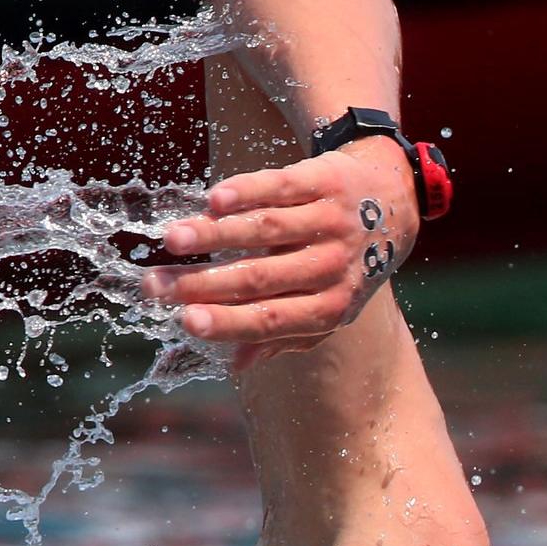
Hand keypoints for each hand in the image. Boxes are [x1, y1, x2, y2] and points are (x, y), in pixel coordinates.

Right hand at [142, 136, 419, 369]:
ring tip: (172, 240)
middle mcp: (334, 266)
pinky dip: (247, 192)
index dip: (229, 322)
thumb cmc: (346, 264)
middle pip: (260, 277)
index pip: (272, 319)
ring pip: (266, 229)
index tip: (185, 322)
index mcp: (332, 306)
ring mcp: (332, 221)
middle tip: (154, 285)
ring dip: (216, 234)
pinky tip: (213, 200)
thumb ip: (283, 335)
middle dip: (203, 283)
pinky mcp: (325, 181)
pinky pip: (281, 186)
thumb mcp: (326, 306)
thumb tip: (234, 364)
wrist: (392, 201)